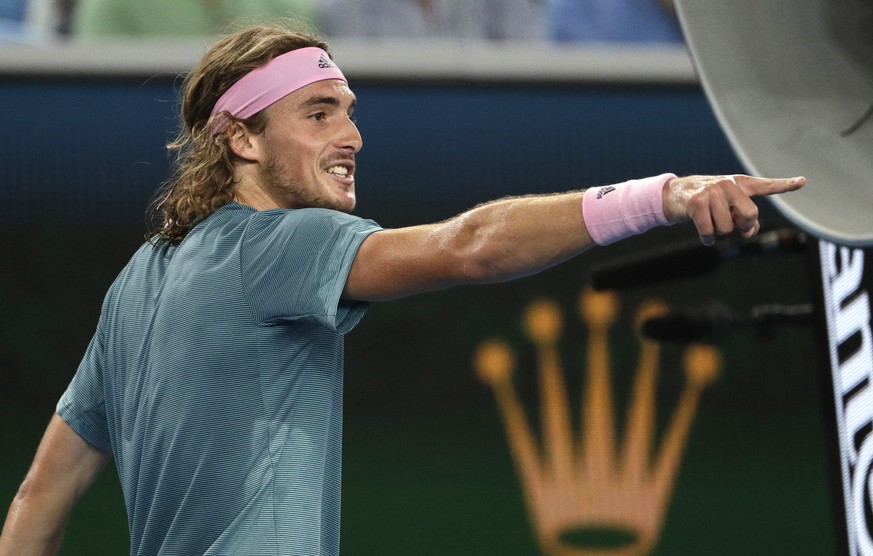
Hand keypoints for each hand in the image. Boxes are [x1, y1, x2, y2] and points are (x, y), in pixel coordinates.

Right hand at [663, 174, 805, 245]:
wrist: (676, 194)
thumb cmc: (707, 202)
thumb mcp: (728, 207)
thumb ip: (745, 219)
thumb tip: (749, 232)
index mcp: (741, 184)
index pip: (766, 186)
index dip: (785, 185)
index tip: (802, 181)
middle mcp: (729, 184)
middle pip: (750, 215)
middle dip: (741, 226)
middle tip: (731, 224)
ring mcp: (712, 192)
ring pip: (726, 228)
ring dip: (719, 232)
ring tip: (710, 222)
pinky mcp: (696, 203)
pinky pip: (709, 231)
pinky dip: (707, 238)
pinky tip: (704, 235)